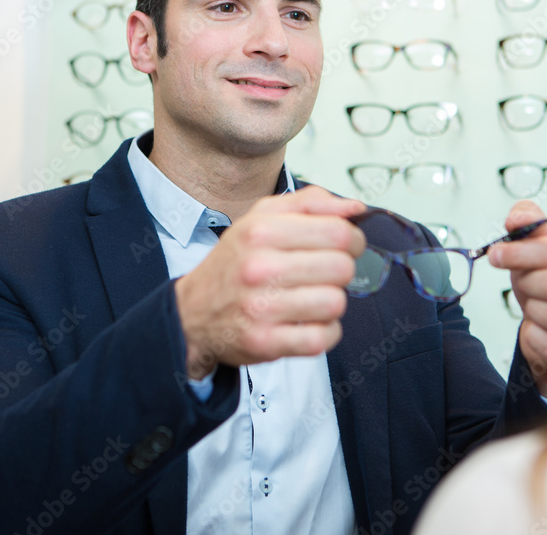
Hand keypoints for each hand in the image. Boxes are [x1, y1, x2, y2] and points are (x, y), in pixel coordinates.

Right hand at [175, 186, 365, 378]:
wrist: (191, 313)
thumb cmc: (233, 264)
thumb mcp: (261, 219)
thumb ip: (310, 204)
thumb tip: (355, 208)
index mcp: (262, 231)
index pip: (338, 231)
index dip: (352, 238)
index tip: (344, 246)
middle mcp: (259, 267)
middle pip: (341, 267)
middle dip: (342, 271)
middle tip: (324, 273)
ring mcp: (261, 307)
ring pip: (335, 303)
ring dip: (331, 302)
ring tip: (312, 297)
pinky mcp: (265, 342)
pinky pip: (323, 337)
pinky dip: (325, 332)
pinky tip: (309, 322)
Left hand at [488, 201, 546, 401]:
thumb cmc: (546, 285)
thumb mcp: (535, 251)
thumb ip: (528, 225)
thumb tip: (517, 217)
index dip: (521, 252)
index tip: (496, 256)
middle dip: (528, 284)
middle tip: (522, 286)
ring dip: (534, 312)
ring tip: (536, 309)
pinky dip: (536, 340)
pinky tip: (539, 331)